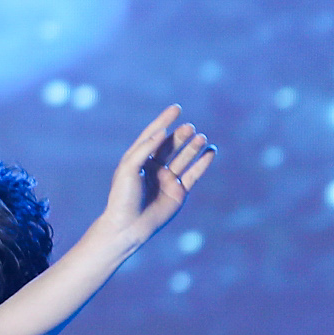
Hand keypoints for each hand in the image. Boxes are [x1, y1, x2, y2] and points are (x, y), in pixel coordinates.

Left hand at [96, 105, 215, 247]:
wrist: (128, 226)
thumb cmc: (123, 197)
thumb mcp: (129, 168)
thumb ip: (144, 149)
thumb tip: (162, 131)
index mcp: (138, 159)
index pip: (153, 135)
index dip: (164, 121)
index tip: (177, 108)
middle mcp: (153, 168)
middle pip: (170, 146)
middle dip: (181, 136)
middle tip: (190, 128)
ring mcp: (167, 180)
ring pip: (183, 159)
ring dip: (193, 148)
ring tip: (202, 137)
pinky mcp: (178, 192)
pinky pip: (193, 174)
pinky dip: (202, 163)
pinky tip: (211, 152)